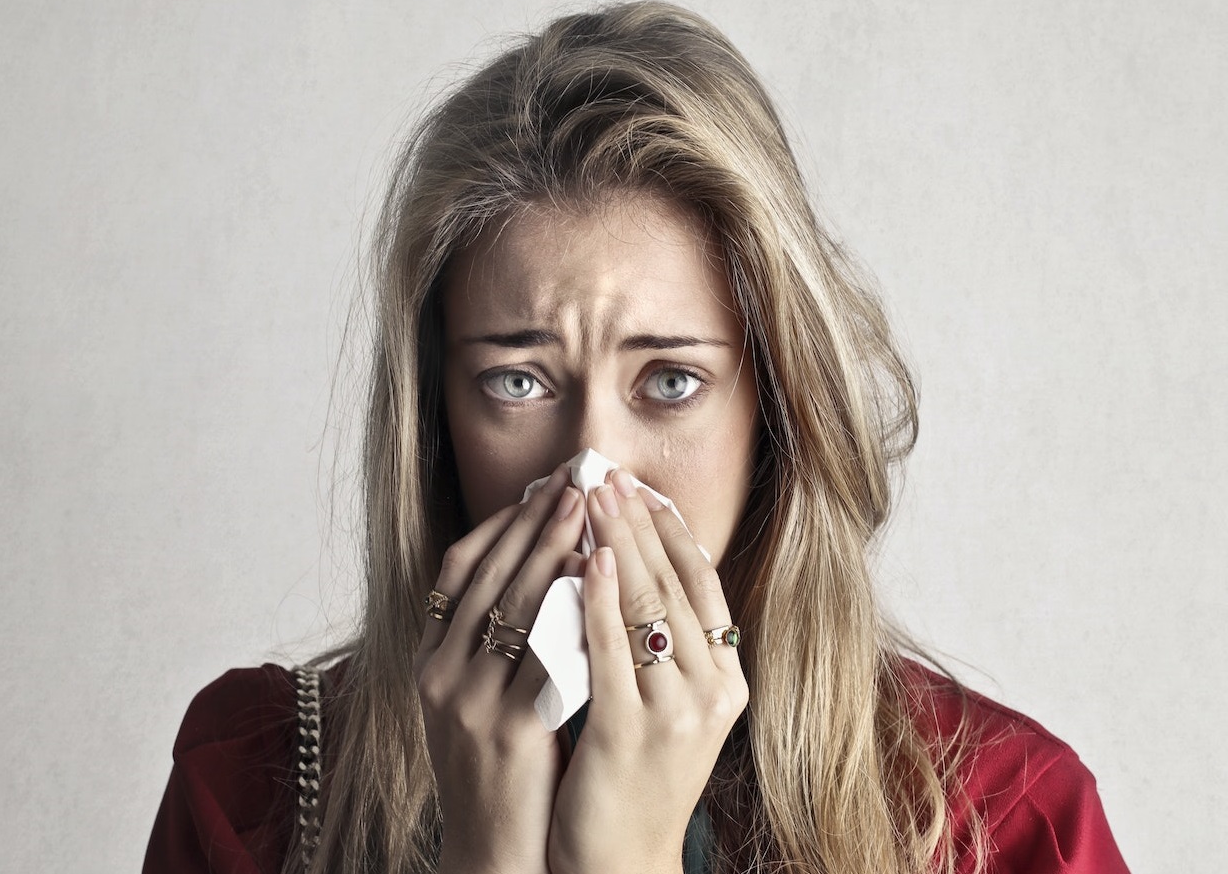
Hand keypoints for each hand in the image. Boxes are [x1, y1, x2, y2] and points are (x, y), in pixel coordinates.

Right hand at [414, 465, 585, 873]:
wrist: (493, 853)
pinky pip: (544, 655)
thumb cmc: (498, 772)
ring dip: (553, 549)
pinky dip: (570, 610)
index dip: (498, 524)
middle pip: (488, 576)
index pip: (458, 571)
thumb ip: (494, 641)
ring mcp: (468, 701)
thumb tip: (544, 570)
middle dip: (533, 522)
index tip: (537, 487)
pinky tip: (596, 580)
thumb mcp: (475, 698)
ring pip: (514, 605)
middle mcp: (439, 674)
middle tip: (573, 479)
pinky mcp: (507, 730)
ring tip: (587, 509)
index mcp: (429, 662)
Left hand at [548, 468, 748, 873]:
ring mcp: (676, 712)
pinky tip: (582, 560)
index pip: (703, 583)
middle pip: (674, 585)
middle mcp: (712, 690)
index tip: (641, 487)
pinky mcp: (630, 732)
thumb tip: (633, 563)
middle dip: (637, 523)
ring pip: (647, 607)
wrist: (622, 861)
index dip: (671, 530)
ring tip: (591, 496)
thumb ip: (661, 642)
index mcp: (726, 678)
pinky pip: (613, 651)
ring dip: (617, 544)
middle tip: (606, 475)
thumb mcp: (668, 703)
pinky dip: (598, 600)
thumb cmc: (636, 774)